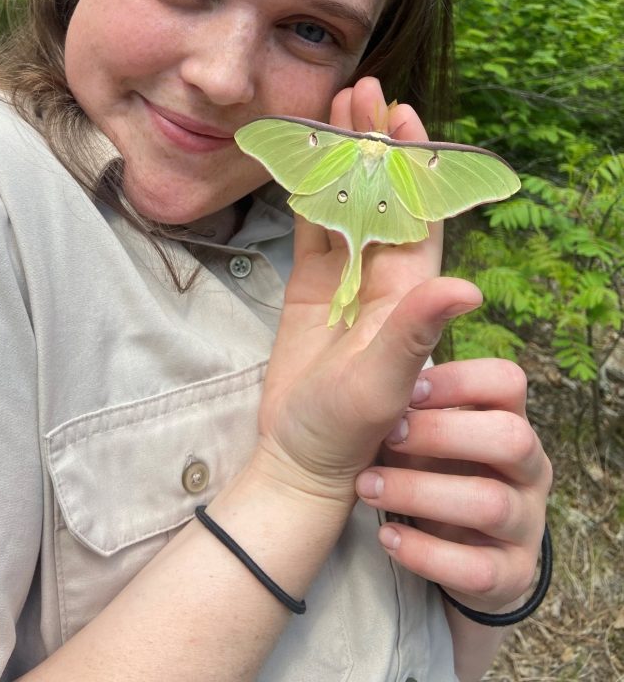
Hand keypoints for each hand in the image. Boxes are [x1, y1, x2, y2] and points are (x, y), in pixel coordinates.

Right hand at [253, 78, 481, 501]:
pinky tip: (304, 158)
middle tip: (362, 91)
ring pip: (347, 204)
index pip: (419, 212)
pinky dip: (308, 192)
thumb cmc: (348, 429)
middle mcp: (384, 277)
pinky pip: (312, 228)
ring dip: (341, 159)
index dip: (414, 163)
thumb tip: (469, 286)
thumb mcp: (383, 381)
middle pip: (382, 196)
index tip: (404, 115)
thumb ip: (417, 330)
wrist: (302, 457)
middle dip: (374, 144)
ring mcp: (346, 280)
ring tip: (333, 109)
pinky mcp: (311, 287)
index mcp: (410, 293)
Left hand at [355, 358, 552, 613]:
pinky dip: (425, 552)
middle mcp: (527, 465)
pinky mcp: (508, 573)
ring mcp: (524, 520)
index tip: (407, 387)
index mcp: (504, 416)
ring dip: (420, 492)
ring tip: (367, 486)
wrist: (434, 546)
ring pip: (492, 502)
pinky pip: (478, 568)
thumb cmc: (420, 463)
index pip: (509, 380)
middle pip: (512, 437)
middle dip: (442, 434)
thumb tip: (383, 320)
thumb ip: (408, 380)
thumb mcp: (415, 420)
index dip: (461, 379)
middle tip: (385, 435)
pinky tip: (386, 536)